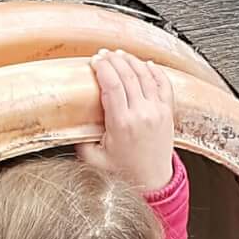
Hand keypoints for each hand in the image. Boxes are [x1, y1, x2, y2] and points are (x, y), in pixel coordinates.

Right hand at [81, 50, 175, 194]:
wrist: (153, 183)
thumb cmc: (126, 173)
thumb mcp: (94, 159)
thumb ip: (80, 140)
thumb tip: (70, 123)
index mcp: (122, 124)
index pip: (112, 84)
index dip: (102, 68)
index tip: (94, 61)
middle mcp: (142, 114)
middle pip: (128, 75)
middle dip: (114, 60)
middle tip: (103, 55)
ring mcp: (157, 112)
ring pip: (145, 75)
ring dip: (131, 61)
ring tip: (120, 55)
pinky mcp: (167, 113)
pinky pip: (164, 84)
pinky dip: (155, 71)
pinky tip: (147, 64)